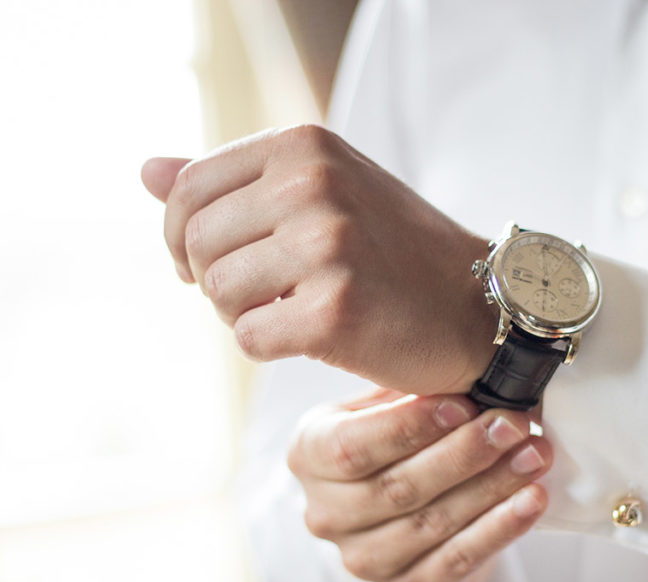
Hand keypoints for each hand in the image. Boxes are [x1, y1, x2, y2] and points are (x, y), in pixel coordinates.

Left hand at [140, 125, 495, 394]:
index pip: (188, 188)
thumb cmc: (393, 250)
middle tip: (257, 296)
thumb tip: (145, 172)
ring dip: (242, 315)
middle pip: (198, 243)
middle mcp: (313, 184)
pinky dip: (271, 346)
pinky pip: (251, 338)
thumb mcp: (323, 193)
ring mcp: (327, 245)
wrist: (477, 303)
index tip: (203, 264)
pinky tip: (311, 337)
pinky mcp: (335, 310)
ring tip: (288, 312)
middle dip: (212, 280)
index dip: (180, 237)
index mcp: (305, 146)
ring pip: (218, 292)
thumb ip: (235, 181)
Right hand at [288, 388, 550, 581]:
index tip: (463, 404)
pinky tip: (532, 499)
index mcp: (309, 455)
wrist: (401, 505)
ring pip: (433, 523)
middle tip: (512, 424)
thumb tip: (451, 368)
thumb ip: (403, 388)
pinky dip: (501, 528)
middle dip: (464, 454)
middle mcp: (326, 513)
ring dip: (492, 488)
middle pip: (398, 487)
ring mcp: (365, 558)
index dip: (409, 427)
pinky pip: (459, 558)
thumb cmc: (392, 436)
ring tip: (534, 454)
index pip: (352, 447)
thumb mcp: (380, 403)